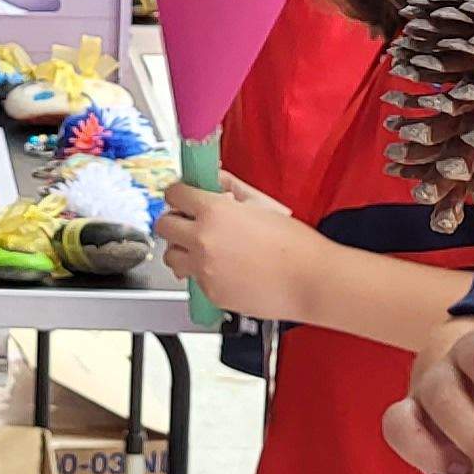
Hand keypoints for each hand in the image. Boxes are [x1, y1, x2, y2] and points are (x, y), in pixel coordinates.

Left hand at [155, 173, 312, 319]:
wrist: (310, 280)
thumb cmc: (295, 245)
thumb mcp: (262, 204)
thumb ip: (230, 187)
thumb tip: (213, 180)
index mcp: (214, 212)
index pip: (174, 194)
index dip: (179, 194)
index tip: (183, 196)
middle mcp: (203, 241)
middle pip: (163, 226)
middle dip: (174, 221)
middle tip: (188, 222)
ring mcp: (204, 270)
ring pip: (171, 257)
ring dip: (181, 250)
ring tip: (202, 249)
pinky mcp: (210, 293)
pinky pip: (193, 280)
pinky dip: (202, 273)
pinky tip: (224, 269)